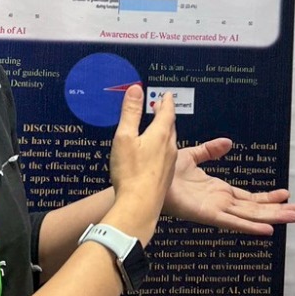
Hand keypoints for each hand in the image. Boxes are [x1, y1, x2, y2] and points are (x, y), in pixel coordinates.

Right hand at [106, 86, 176, 243]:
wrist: (139, 205)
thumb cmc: (130, 172)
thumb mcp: (125, 137)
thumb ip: (130, 113)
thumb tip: (136, 89)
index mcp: (160, 135)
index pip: (167, 113)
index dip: (166, 102)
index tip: (167, 95)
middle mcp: (168, 148)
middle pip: (169, 127)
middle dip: (165, 115)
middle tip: (162, 107)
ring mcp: (168, 164)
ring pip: (169, 142)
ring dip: (164, 131)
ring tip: (159, 127)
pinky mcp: (164, 177)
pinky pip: (166, 156)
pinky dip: (162, 148)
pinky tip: (155, 154)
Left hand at [162, 138, 294, 234]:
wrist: (145, 178)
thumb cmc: (163, 173)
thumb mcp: (192, 156)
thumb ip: (210, 150)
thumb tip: (227, 143)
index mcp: (217, 190)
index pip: (248, 196)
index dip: (267, 197)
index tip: (286, 195)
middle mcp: (219, 202)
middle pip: (254, 208)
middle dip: (277, 210)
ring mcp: (215, 210)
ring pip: (249, 215)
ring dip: (272, 217)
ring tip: (292, 218)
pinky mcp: (207, 215)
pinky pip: (231, 221)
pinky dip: (250, 226)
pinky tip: (267, 230)